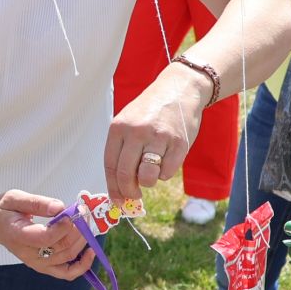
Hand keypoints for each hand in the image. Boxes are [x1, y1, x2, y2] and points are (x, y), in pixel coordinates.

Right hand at [0, 189, 95, 278]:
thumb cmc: (5, 208)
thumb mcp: (16, 198)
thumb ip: (38, 203)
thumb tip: (60, 207)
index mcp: (17, 235)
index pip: (45, 238)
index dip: (63, 227)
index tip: (73, 212)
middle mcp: (27, 254)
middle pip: (60, 249)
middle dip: (77, 231)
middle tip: (84, 212)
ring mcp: (36, 263)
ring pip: (67, 259)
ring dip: (82, 242)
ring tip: (87, 223)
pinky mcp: (43, 266)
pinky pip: (66, 273)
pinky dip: (81, 266)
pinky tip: (90, 252)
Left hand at [106, 69, 206, 200]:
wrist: (180, 89)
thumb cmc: (151, 111)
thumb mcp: (128, 122)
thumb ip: (122, 150)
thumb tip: (119, 187)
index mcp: (119, 127)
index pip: (110, 165)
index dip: (113, 187)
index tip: (117, 200)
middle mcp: (137, 132)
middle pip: (126, 174)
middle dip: (129, 191)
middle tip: (134, 195)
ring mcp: (158, 138)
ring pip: (148, 177)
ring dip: (148, 182)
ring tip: (151, 173)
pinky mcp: (179, 143)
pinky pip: (168, 172)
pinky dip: (165, 173)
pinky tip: (166, 159)